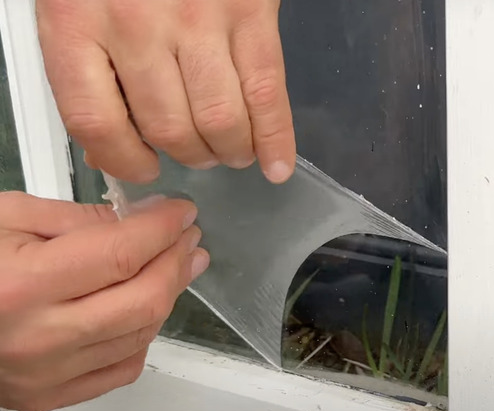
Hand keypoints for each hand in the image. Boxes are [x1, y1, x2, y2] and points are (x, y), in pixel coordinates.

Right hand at [0, 192, 208, 410]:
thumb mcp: (5, 219)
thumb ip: (74, 219)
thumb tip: (134, 220)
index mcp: (21, 286)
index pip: (121, 254)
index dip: (163, 229)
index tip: (181, 213)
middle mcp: (37, 338)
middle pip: (142, 300)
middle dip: (176, 261)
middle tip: (188, 238)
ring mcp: (45, 375)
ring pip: (140, 334)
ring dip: (168, 294)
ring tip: (176, 265)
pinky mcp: (48, 397)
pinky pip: (122, 368)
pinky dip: (144, 334)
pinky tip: (145, 307)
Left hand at [36, 0, 295, 183]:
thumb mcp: (73, 1)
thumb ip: (87, 69)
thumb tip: (108, 147)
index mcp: (75, 19)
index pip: (97, 121)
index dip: (122, 161)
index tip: (141, 169)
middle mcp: (136, 23)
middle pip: (169, 127)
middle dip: (190, 156)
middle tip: (198, 155)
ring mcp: (199, 18)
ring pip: (221, 119)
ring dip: (230, 151)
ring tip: (231, 152)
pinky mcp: (249, 12)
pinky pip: (266, 91)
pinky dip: (276, 137)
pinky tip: (276, 165)